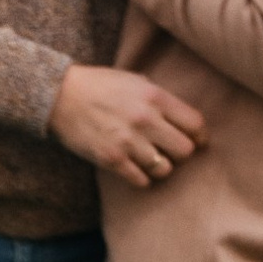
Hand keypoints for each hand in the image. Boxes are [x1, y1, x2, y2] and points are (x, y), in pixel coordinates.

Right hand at [50, 64, 206, 187]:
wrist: (63, 95)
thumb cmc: (101, 86)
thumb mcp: (136, 81)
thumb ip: (160, 99)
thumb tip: (182, 120)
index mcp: (155, 97)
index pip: (195, 124)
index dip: (200, 136)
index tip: (197, 141)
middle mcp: (145, 120)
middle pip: (184, 150)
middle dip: (181, 154)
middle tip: (171, 152)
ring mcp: (128, 141)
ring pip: (164, 168)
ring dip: (161, 168)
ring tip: (152, 162)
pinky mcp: (111, 159)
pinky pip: (140, 180)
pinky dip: (142, 179)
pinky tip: (136, 171)